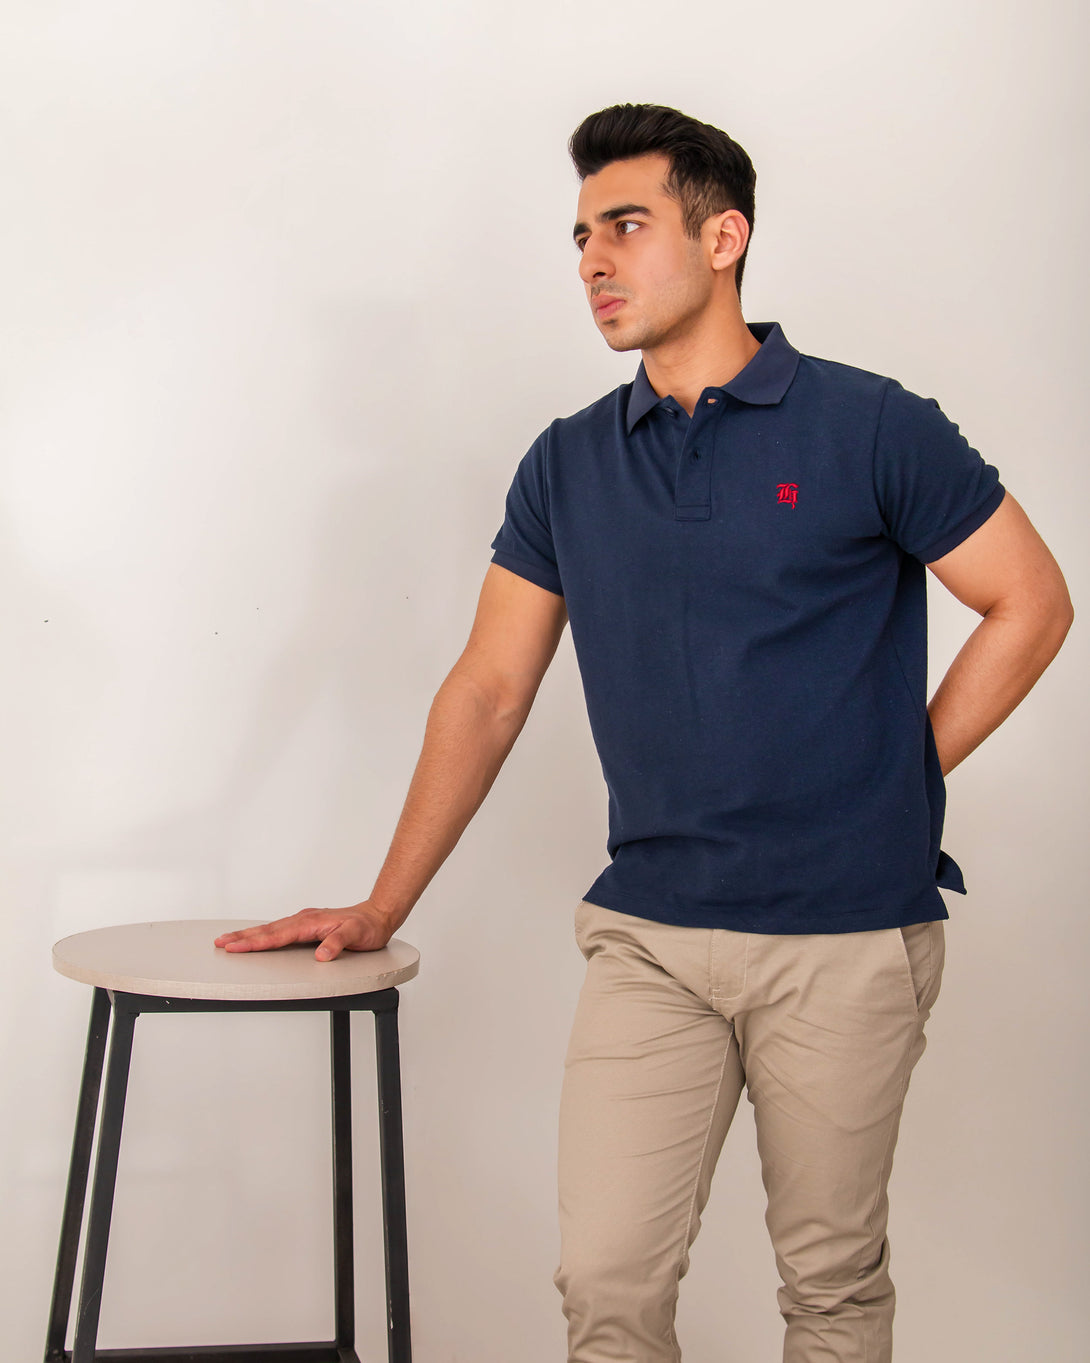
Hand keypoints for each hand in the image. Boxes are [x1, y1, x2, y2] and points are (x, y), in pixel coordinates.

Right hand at [214, 902, 395, 960]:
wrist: (377, 916)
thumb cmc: (367, 927)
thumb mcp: (356, 936)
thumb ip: (338, 944)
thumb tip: (321, 955)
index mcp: (310, 923)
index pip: (277, 935)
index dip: (255, 942)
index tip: (235, 946)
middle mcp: (304, 920)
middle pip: (268, 930)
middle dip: (242, 937)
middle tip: (220, 943)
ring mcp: (304, 921)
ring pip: (271, 929)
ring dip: (249, 934)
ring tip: (229, 939)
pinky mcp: (306, 925)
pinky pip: (279, 929)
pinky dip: (263, 933)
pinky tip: (255, 936)